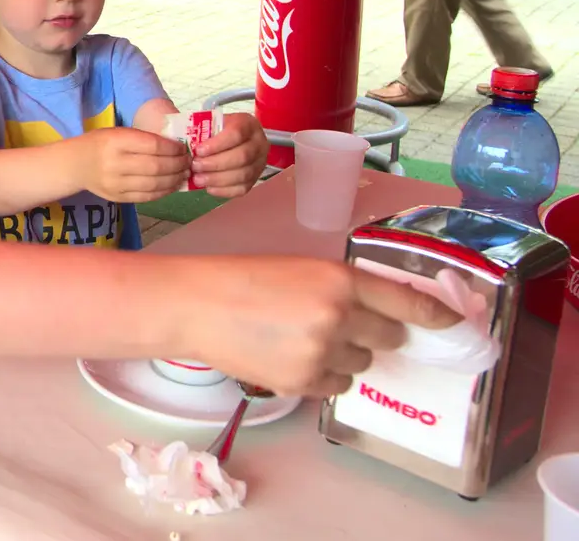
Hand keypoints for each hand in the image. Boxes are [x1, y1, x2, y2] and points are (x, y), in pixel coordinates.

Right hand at [74, 128, 189, 202]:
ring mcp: (115, 183)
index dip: (173, 149)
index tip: (184, 149)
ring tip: (183, 174)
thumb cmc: (100, 144)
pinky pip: (147, 197)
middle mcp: (114, 163)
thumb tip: (177, 148)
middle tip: (188, 163)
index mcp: (115, 141)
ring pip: (154, 184)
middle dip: (178, 165)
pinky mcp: (117, 197)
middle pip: (156, 166)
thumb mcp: (118, 133)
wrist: (75, 164)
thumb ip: (143, 139)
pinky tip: (171, 186)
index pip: (153, 145)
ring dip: (174, 180)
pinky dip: (164, 192)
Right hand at [179, 256, 459, 396]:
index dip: (438, 315)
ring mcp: (321, 352)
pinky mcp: (303, 381)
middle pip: (390, 337)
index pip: (408, 301)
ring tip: (301, 338)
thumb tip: (390, 313)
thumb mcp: (302, 268)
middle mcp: (338, 315)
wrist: (196, 306)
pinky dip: (321, 375)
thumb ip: (346, 287)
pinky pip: (336, 386)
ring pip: (362, 365)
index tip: (457, 325)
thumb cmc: (244, 279)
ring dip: (344, 355)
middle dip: (373, 333)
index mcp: (340, 278)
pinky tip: (289, 355)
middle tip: (340, 324)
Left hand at [190, 113, 268, 196]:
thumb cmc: (218, 131)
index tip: (198, 150)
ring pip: (242, 175)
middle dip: (215, 164)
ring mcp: (259, 163)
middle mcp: (259, 143)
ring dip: (217, 179)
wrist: (233, 141)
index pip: (236, 133)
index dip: (217, 144)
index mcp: (248, 124)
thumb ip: (200, 128)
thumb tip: (181, 138)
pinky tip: (209, 187)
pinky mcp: (255, 179)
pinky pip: (242, 189)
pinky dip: (223, 190)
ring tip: (198, 179)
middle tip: (195, 167)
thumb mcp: (211, 122)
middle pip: (242, 156)